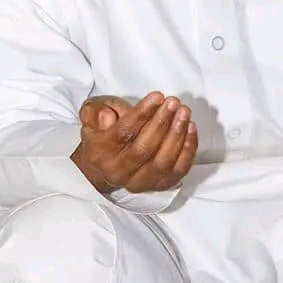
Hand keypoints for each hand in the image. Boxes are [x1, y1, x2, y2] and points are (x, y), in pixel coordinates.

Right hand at [72, 91, 197, 194]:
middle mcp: (119, 172)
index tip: (158, 96)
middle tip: (173, 102)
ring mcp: (140, 182)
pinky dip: (188, 149)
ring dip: (177, 135)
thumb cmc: (102, 134)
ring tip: (184, 112)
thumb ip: (94, 111)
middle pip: (144, 149)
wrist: (103, 166)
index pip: (123, 133)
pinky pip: (178, 169)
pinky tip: (191, 127)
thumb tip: (108, 117)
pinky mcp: (159, 185)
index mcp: (101, 153)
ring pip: (162, 162)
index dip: (142, 114)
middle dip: (162, 123)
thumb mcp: (91, 116)